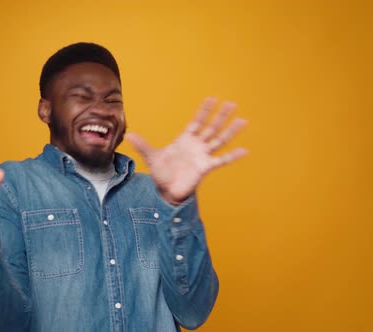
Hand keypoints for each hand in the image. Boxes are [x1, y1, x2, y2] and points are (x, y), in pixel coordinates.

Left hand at [126, 97, 247, 204]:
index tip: (212, 98)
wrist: (166, 191)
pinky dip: (233, 156)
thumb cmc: (161, 173)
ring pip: (219, 140)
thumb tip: (128, 135)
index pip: (197, 121)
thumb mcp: (151, 157)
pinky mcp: (205, 168)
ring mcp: (202, 156)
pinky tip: (244, 150)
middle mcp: (196, 146)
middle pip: (212, 127)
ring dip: (231, 130)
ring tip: (244, 120)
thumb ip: (143, 145)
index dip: (204, 111)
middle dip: (221, 116)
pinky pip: (221, 160)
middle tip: (232, 103)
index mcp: (185, 140)